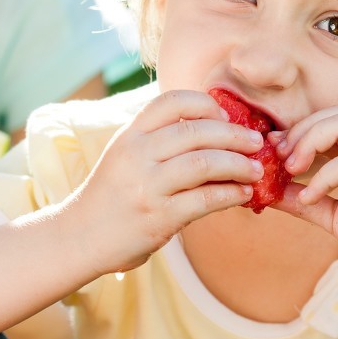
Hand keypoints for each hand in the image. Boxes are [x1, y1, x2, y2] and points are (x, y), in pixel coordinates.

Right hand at [65, 89, 263, 273]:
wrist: (80, 237)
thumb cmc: (111, 195)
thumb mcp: (125, 156)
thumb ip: (157, 141)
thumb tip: (214, 129)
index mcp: (130, 134)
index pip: (171, 101)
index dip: (204, 103)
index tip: (225, 114)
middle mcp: (137, 155)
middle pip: (196, 131)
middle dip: (235, 134)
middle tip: (257, 142)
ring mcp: (147, 186)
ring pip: (205, 162)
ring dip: (239, 164)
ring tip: (256, 169)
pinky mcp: (158, 217)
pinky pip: (205, 199)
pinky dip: (231, 194)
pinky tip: (243, 194)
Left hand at [273, 107, 337, 283]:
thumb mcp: (332, 212)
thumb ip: (304, 197)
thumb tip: (270, 192)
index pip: (333, 119)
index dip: (302, 130)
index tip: (276, 148)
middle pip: (334, 115)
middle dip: (300, 132)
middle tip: (279, 157)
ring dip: (307, 143)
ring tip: (290, 169)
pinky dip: (321, 177)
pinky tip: (310, 197)